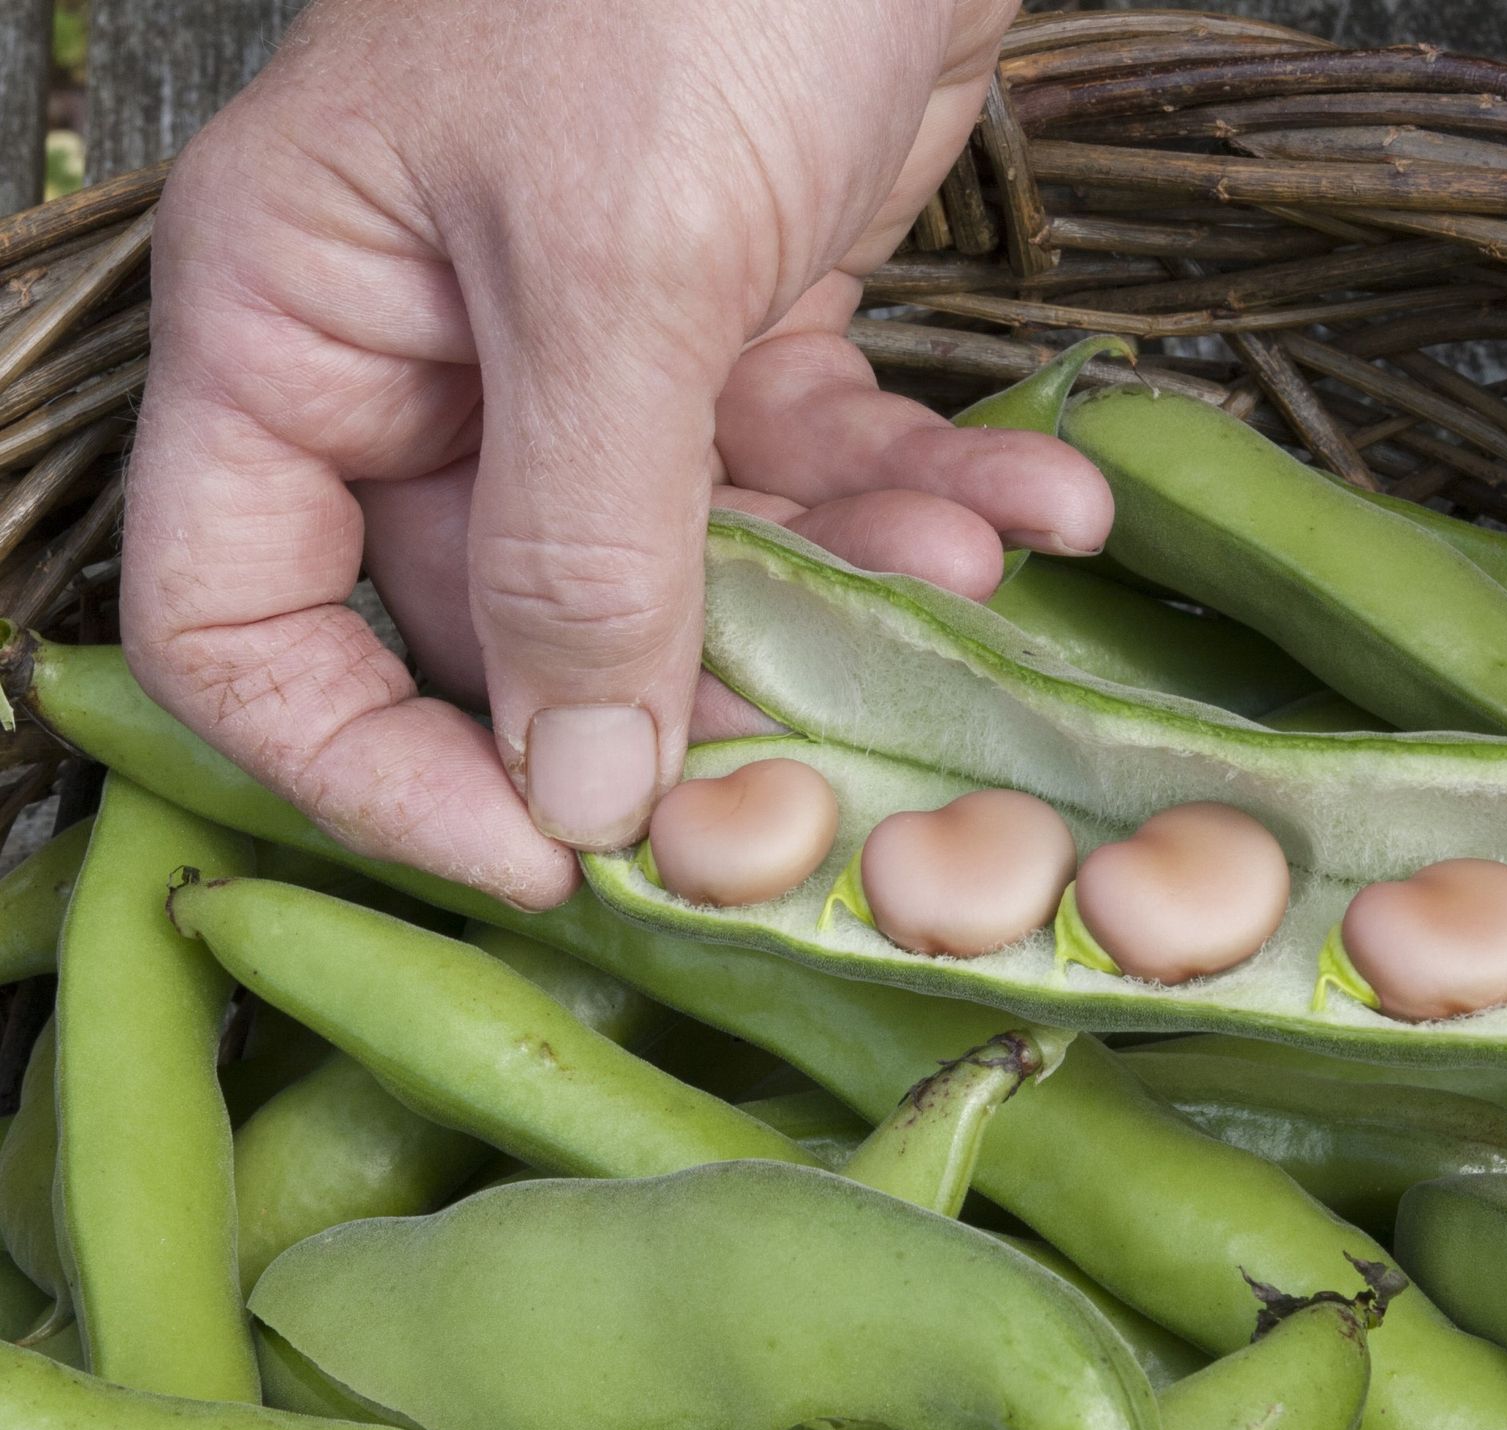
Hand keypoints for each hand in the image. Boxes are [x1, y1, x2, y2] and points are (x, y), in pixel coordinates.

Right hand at [122, 0, 1111, 909]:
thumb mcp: (619, 262)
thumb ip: (585, 541)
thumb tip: (576, 791)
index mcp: (300, 329)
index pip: (240, 621)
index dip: (366, 770)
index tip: (533, 857)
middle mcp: (427, 362)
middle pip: (506, 627)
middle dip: (679, 691)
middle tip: (822, 746)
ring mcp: (590, 358)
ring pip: (693, 569)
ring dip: (844, 589)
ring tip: (971, 566)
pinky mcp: (739, 333)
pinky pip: (812, 471)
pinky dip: (919, 499)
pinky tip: (1034, 503)